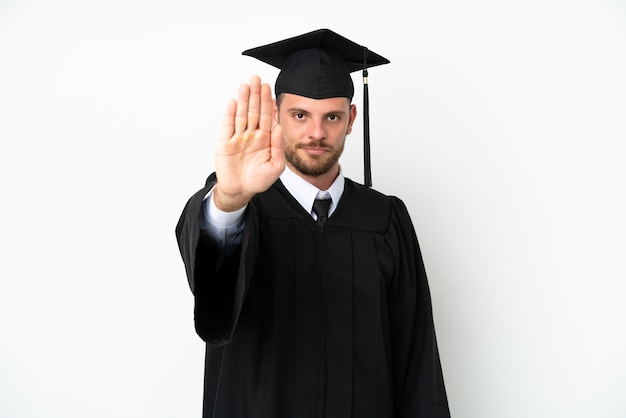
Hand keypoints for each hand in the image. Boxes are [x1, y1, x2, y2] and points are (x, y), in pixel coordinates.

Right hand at [214, 75, 284, 210]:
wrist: (241, 191)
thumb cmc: (259, 180)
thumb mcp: (276, 166)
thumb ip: (278, 146)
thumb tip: (279, 127)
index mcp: (265, 139)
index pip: (268, 117)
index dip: (268, 103)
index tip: (269, 88)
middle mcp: (252, 135)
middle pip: (255, 111)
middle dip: (256, 95)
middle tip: (257, 78)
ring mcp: (238, 137)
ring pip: (242, 114)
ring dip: (244, 99)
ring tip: (246, 84)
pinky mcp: (225, 142)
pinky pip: (228, 125)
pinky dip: (230, 113)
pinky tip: (234, 102)